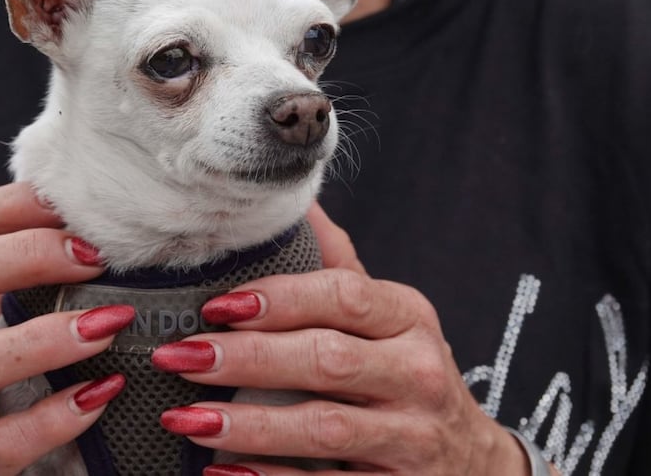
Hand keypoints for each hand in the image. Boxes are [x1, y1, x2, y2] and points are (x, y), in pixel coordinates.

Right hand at [0, 183, 129, 474]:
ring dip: (47, 337)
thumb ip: (35, 277)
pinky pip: (2, 441)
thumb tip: (111, 221)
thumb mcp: (0, 323)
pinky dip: (57, 416)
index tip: (83, 207)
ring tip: (109, 325)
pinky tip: (102, 395)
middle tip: (99, 257)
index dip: (19, 204)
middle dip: (31, 256)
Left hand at [151, 202, 536, 474]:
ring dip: (249, 424)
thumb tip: (294, 201)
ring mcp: (412, 438)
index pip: (344, 296)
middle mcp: (417, 374)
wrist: (471, 462)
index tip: (215, 305)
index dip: (279, 298)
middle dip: (248, 358)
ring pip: (324, 427)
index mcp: (408, 317)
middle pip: (328, 360)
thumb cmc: (406, 373)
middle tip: (179, 357)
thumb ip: (337, 266)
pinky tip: (221, 474)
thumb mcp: (388, 317)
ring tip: (184, 419)